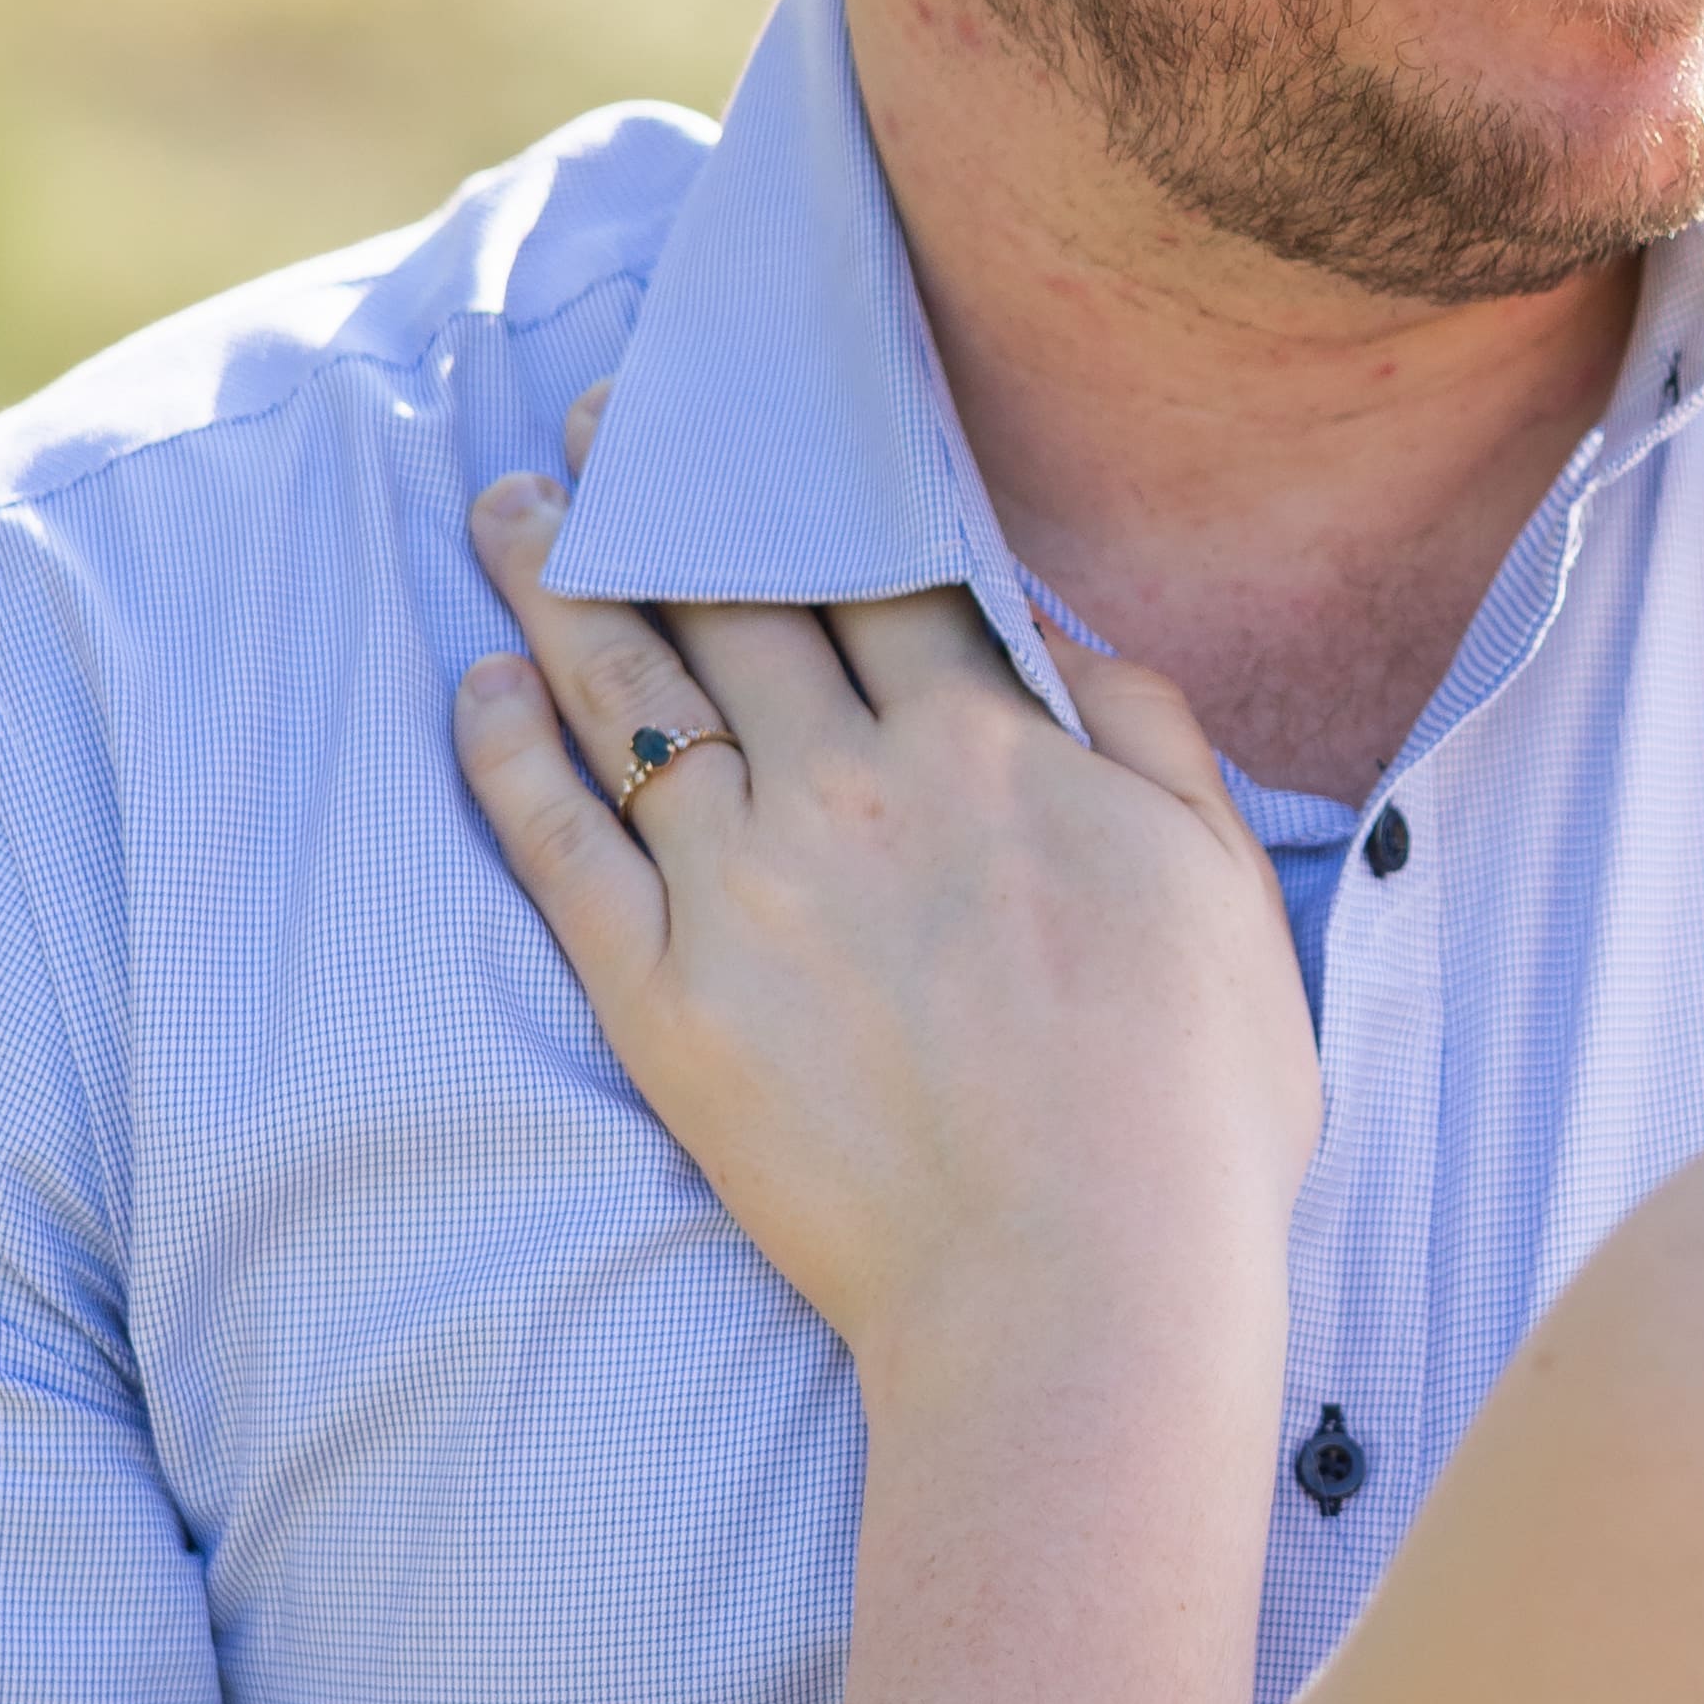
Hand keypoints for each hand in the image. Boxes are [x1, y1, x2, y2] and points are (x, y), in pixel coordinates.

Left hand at [457, 459, 1311, 1404]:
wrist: (1077, 1290)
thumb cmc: (1185, 1114)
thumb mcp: (1224, 891)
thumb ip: (1148, 741)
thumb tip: (1062, 642)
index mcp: (992, 747)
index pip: (877, 564)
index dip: (802, 472)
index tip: (745, 413)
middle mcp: (852, 785)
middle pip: (733, 597)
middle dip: (659, 490)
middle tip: (597, 420)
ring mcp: (743, 885)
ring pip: (628, 689)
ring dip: (559, 581)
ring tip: (512, 509)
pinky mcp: (662, 993)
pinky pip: (558, 843)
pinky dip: (507, 752)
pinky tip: (479, 687)